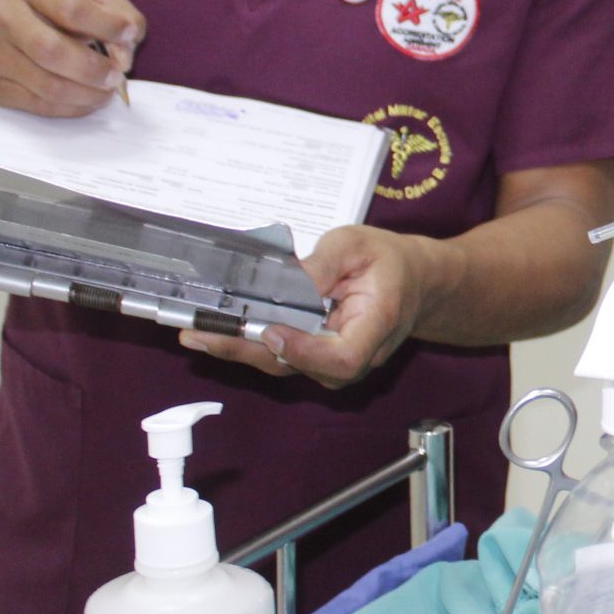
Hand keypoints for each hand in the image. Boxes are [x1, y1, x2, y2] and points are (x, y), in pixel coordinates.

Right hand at [0, 0, 142, 116]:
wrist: (2, 26)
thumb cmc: (55, 7)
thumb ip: (117, 12)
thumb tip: (125, 52)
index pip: (69, 8)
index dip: (106, 25)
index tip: (128, 34)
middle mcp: (4, 17)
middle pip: (51, 51)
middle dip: (93, 69)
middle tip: (117, 76)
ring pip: (47, 85)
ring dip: (88, 94)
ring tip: (107, 90)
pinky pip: (40, 105)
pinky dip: (73, 108)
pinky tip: (88, 99)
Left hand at [180, 225, 429, 387]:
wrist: (415, 281)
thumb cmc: (388, 260)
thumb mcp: (357, 245)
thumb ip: (323, 263)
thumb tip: (284, 281)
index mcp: (377, 324)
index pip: (343, 357)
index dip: (304, 351)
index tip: (273, 330)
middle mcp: (358, 354)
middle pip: (302, 368)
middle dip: (249, 351)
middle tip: (201, 333)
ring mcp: (337, 361)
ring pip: (287, 367)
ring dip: (241, 351)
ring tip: (198, 332)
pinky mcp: (318, 358)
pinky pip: (284, 359)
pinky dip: (250, 346)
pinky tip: (217, 332)